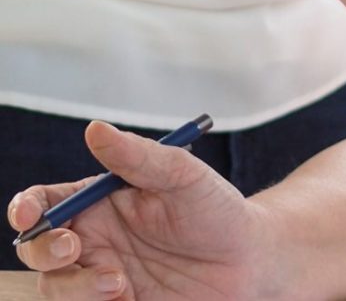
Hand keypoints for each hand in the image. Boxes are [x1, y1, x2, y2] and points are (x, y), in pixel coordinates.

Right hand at [8, 121, 265, 299]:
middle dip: (44, 250)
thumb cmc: (217, 209)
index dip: (27, 208)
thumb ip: (139, 157)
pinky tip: (129, 298)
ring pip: (54, 289)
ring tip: (120, 283)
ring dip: (75, 289)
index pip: (47, 202)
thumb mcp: (184, 176)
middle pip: (37, 249)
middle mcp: (94, 240)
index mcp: (102, 201)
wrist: (250, 261)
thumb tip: (94, 129)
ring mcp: (100, 279)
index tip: (29, 215)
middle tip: (75, 249)